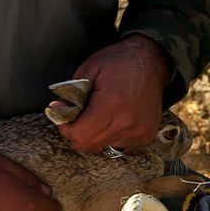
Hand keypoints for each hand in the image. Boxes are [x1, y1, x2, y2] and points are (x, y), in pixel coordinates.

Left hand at [56, 35, 169, 154]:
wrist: (152, 62)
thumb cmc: (118, 62)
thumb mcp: (89, 69)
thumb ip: (71, 92)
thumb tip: (57, 110)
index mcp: (111, 104)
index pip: (80, 135)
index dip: (66, 128)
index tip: (64, 116)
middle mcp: (128, 122)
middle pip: (89, 146)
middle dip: (77, 133)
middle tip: (78, 117)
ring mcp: (139, 132)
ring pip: (102, 148)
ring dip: (94, 136)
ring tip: (99, 116)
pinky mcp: (146, 136)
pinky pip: (118, 147)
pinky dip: (110, 137)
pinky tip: (114, 120)